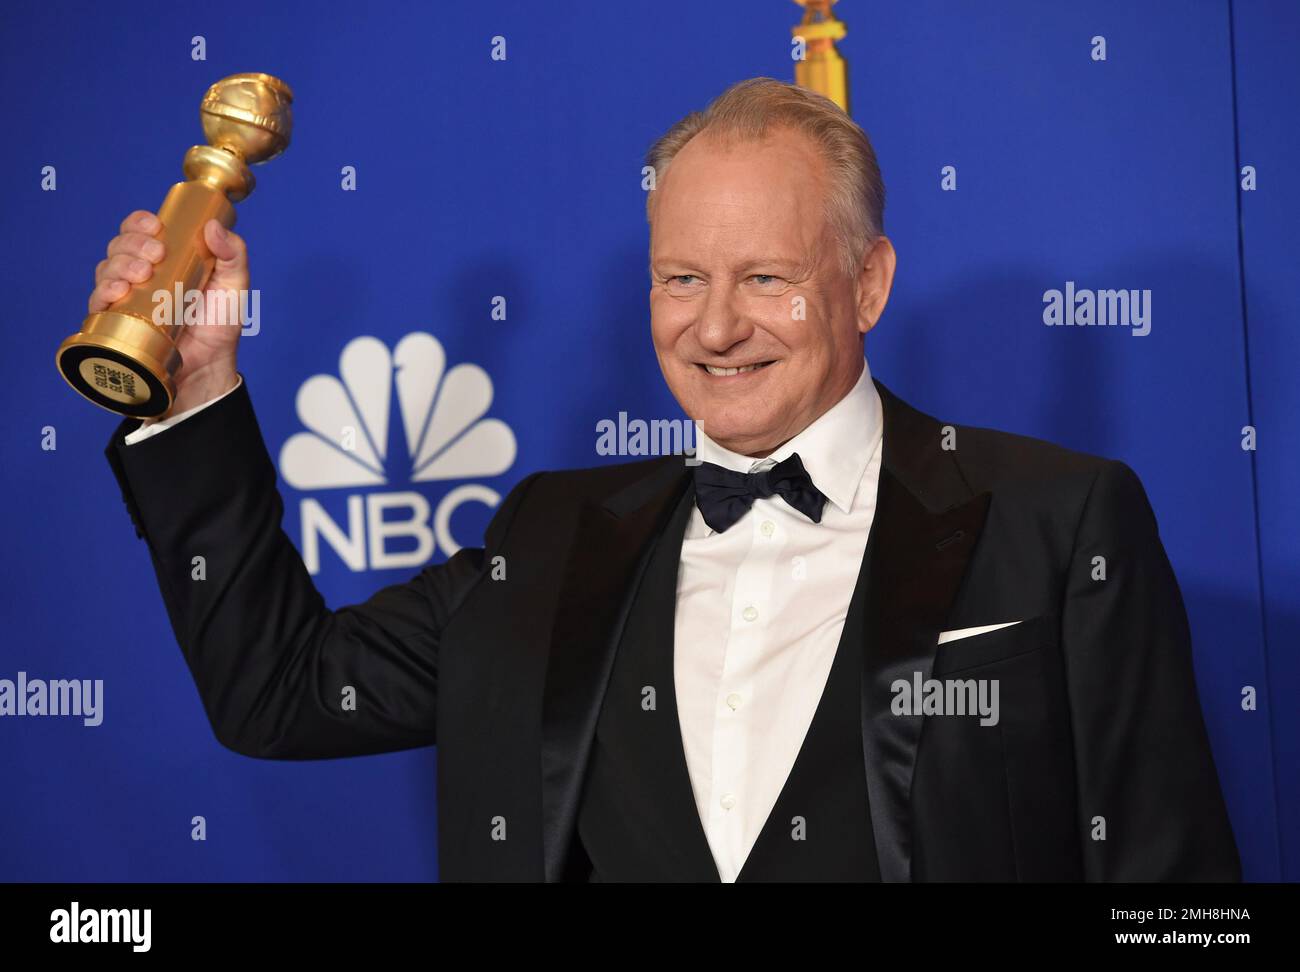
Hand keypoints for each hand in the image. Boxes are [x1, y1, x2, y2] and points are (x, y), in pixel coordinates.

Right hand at [89, 210, 248, 418]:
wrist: (209, 365)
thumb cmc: (219, 325)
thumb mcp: (234, 285)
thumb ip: (234, 253)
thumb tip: (213, 225)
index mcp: (165, 259)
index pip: (141, 230)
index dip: (140, 222)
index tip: (155, 226)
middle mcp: (141, 274)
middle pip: (121, 245)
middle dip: (133, 243)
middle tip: (156, 254)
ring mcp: (127, 297)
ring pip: (107, 267)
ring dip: (121, 264)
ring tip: (142, 273)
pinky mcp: (117, 320)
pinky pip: (98, 300)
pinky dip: (105, 290)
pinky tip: (119, 290)